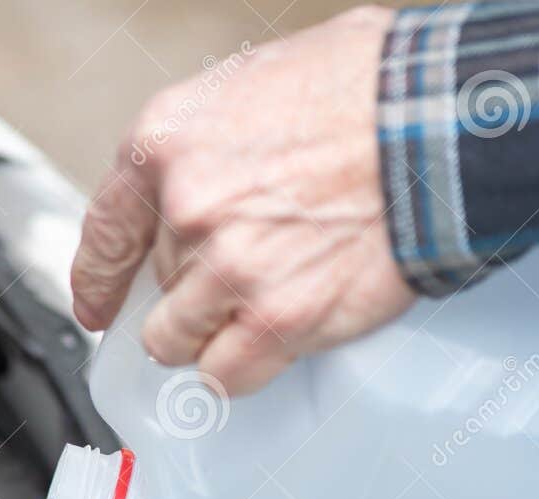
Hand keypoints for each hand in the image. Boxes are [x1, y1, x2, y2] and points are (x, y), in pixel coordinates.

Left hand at [70, 6, 414, 393]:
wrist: (441, 121)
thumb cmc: (371, 89)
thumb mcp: (256, 83)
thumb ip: (211, 147)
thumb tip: (202, 188)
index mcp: (168, 142)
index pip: (105, 232)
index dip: (97, 280)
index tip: (97, 306)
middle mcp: (187, 209)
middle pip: (156, 288)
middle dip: (189, 289)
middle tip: (239, 277)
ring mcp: (230, 269)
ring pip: (178, 340)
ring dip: (207, 335)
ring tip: (255, 310)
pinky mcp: (278, 319)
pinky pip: (227, 375)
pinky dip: (239, 370)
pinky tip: (267, 344)